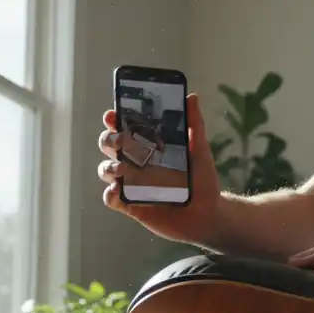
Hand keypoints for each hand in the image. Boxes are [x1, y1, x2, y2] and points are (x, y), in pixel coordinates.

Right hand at [99, 93, 219, 244]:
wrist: (208, 215)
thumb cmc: (203, 181)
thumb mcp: (199, 151)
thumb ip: (194, 125)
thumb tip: (192, 97)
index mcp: (148, 147)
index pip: (124, 129)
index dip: (114, 120)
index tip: (112, 116)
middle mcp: (136, 163)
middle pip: (109, 146)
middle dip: (108, 140)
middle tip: (120, 140)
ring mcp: (132, 184)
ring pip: (106, 170)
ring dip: (108, 166)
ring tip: (122, 168)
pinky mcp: (131, 206)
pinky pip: (111, 199)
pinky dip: (110, 194)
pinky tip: (118, 190)